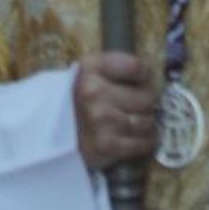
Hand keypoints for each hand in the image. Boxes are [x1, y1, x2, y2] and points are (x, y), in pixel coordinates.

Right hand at [75, 52, 157, 172]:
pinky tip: (141, 138)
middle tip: (140, 106)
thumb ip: (120, 64)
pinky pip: (142, 143)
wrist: (55, 133)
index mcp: (92, 68)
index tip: (142, 82)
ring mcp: (100, 120)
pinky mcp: (106, 145)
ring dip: (148, 124)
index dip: (145, 76)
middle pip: (148, 97)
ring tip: (139, 122)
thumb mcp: (92, 70)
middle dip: (148, 102)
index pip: (138, 68)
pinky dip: (146, 142)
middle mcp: (94, 92)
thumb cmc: (82, 98)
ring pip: (148, 121)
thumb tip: (153, 74)